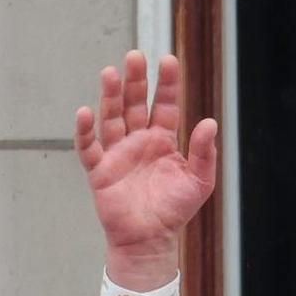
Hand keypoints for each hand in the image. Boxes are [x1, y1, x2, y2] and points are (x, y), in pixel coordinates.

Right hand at [73, 51, 218, 289]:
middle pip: (135, 104)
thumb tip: (210, 122)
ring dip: (110, 96)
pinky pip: (88, 147)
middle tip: (135, 56)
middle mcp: (138, 141)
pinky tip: (85, 112)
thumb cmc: (175, 210)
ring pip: (112, 117)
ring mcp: (117, 153)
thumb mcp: (199, 181)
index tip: (168, 60)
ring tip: (110, 72)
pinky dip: (85, 130)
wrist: (151, 239)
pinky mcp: (99, 170)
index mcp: (163, 140)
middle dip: (135, 80)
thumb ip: (203, 153)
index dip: (166, 84)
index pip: (165, 105)